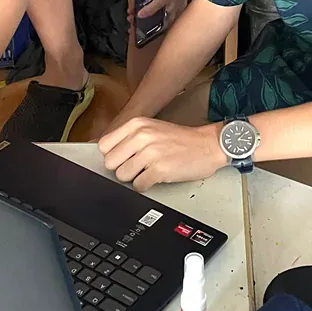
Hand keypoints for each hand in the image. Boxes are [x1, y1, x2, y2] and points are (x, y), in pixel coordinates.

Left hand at [99, 117, 226, 191]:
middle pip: (110, 162)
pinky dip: (145, 186)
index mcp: (137, 124)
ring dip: (134, 177)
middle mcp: (141, 136)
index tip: (123, 158)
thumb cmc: (180, 139)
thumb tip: (106, 153)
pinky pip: (138, 186)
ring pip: (122, 176)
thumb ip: (128, 137)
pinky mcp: (159, 170)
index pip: (104, 145)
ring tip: (149, 170)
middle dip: (122, 167)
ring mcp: (150, 153)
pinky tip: (156, 177)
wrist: (207, 145)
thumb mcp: (151, 128)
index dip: (113, 155)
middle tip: (137, 165)